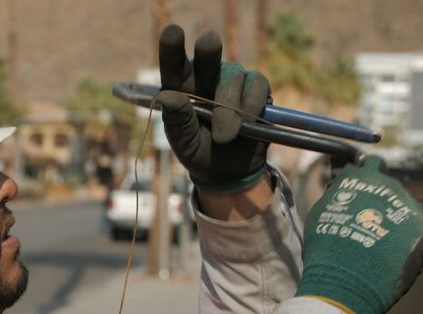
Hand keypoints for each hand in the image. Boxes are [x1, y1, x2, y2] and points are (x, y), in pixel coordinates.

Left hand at [157, 24, 270, 192]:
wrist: (229, 171)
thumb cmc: (198, 151)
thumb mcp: (183, 141)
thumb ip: (177, 120)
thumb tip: (166, 97)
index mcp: (180, 86)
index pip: (173, 64)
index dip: (172, 48)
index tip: (173, 33)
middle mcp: (205, 76)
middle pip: (207, 55)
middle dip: (208, 49)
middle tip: (208, 43)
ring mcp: (232, 79)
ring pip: (234, 76)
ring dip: (229, 108)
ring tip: (224, 136)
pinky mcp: (256, 88)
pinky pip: (257, 85)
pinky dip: (252, 105)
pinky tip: (247, 123)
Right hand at [296, 156, 422, 313]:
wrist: (348, 278)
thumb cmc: (326, 245)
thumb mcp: (322, 210)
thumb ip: (338, 192)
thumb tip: (341, 186)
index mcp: (366, 178)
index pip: (372, 164)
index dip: (366, 174)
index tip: (360, 185)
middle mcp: (393, 189)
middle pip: (390, 190)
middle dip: (379, 202)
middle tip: (364, 222)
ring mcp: (411, 211)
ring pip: (404, 212)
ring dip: (393, 222)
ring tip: (376, 243)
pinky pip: (417, 235)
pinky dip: (406, 243)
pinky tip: (390, 256)